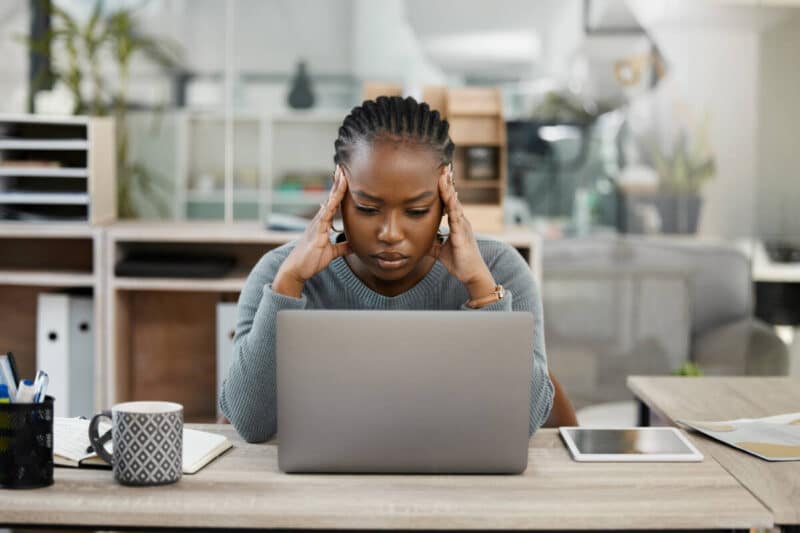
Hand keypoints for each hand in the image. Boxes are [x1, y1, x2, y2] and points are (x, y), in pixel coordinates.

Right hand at [273, 166, 350, 296]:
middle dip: (337, 182)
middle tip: (342, 167)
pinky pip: (325, 216)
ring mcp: (317, 224)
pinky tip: (334, 197)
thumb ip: (342, 247)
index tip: (345, 176)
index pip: (333, 202)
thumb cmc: (310, 260)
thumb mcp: (331, 253)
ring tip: (341, 174)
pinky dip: (330, 205)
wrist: (295, 270)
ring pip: (329, 202)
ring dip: (336, 189)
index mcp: (323, 223)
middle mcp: (319, 220)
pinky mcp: (316, 232)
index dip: (339, 190)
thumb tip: (355, 245)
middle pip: (331, 197)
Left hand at [427, 165, 496, 298]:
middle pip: (453, 197)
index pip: (448, 201)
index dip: (444, 188)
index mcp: (456, 223)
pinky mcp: (462, 233)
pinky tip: (449, 195)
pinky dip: (452, 204)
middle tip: (443, 165)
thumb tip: (421, 240)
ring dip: (449, 189)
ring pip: (455, 203)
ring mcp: (463, 225)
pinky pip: (456, 216)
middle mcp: (461, 221)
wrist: (471, 275)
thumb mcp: (440, 250)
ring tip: (445, 174)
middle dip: (448, 182)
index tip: (439, 174)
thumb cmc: (459, 262)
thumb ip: (432, 242)